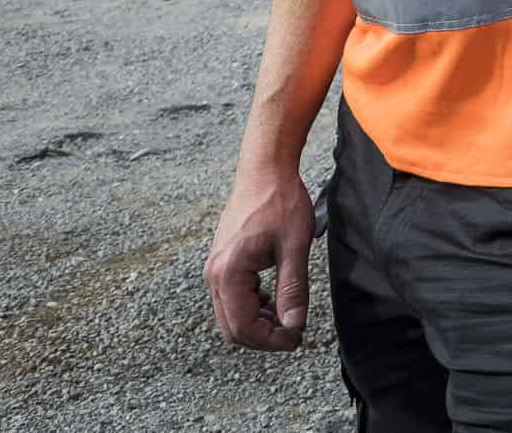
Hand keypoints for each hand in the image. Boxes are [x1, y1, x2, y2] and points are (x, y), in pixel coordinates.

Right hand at [204, 166, 316, 350]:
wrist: (265, 171)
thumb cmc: (280, 202)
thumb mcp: (295, 247)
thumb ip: (293, 289)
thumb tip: (293, 325)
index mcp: (228, 273)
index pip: (243, 327)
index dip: (271, 340)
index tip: (297, 338)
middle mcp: (214, 275)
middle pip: (233, 328)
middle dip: (264, 337)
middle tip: (295, 333)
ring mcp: (215, 269)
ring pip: (231, 315)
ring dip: (258, 323)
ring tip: (289, 316)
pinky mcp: (222, 263)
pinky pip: (232, 299)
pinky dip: (252, 307)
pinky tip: (275, 298)